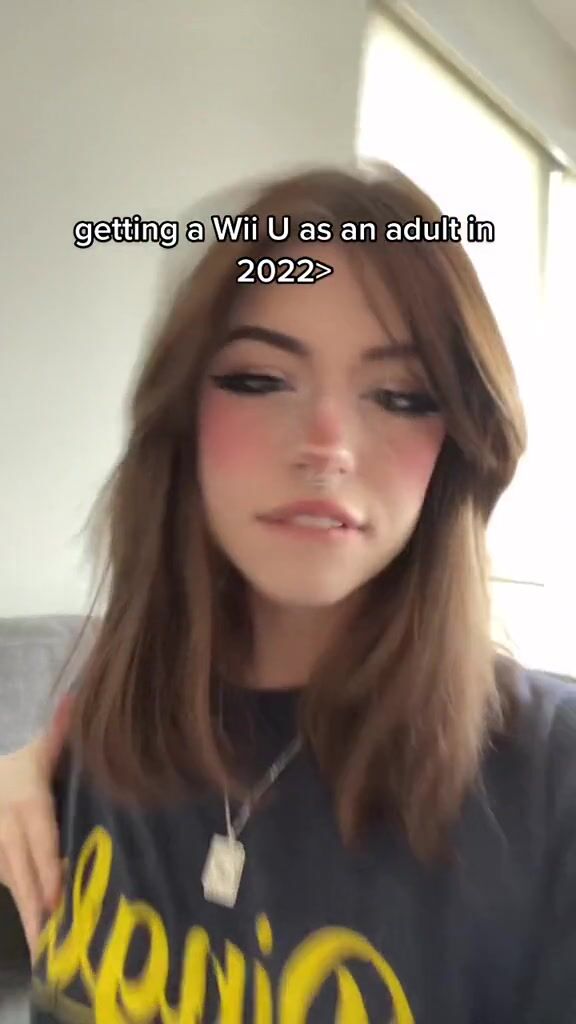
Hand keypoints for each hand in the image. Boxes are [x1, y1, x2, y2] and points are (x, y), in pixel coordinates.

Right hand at [0, 693, 72, 957]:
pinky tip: (38, 924)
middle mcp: (8, 829)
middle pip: (24, 874)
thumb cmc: (18, 758)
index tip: (58, 902)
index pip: (41, 842)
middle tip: (51, 946)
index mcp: (27, 802)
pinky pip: (8, 878)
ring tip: (47, 946)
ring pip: (14, 881)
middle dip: (38, 910)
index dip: (49, 872)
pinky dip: (23, 898)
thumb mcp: (39, 745)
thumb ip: (59, 729)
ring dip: (30, 912)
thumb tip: (75, 700)